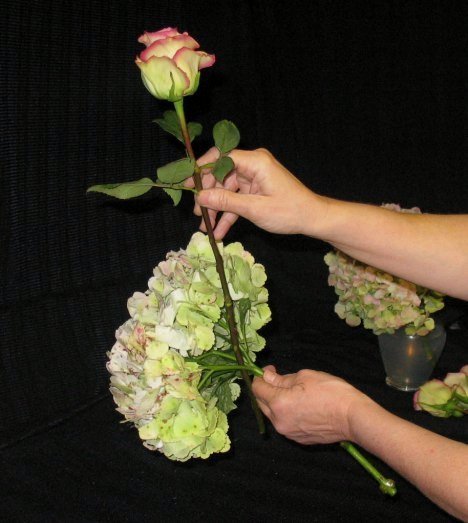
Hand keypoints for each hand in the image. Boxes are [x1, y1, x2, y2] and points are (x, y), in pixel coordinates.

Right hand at [187, 147, 327, 239]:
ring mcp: (254, 178)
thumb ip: (226, 201)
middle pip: (221, 174)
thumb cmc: (288, 211)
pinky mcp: (255, 190)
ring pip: (227, 190)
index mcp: (255, 162)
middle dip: (208, 194)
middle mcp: (253, 165)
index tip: (188, 183)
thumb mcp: (254, 208)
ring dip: (216, 208)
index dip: (202, 169)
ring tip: (205, 226)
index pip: (222, 156)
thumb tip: (200, 197)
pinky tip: (219, 231)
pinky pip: (236, 199)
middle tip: (196, 211)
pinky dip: (228, 214)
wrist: (311, 219)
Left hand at [252, 366, 369, 444]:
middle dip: (266, 390)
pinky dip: (287, 414)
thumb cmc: (330, 392)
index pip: (257, 389)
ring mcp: (288, 433)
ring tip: (293, 393)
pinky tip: (301, 406)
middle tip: (279, 379)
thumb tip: (267, 376)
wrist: (352, 416)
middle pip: (261, 403)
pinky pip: (285, 424)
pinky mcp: (299, 439)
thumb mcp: (304, 377)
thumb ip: (281, 379)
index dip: (261, 377)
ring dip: (276, 403)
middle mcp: (279, 421)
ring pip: (273, 415)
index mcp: (278, 403)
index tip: (270, 370)